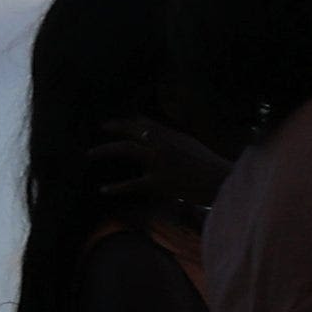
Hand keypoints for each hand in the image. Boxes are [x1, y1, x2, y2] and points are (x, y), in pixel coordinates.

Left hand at [83, 119, 228, 221]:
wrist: (221, 182)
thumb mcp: (190, 146)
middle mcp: (163, 143)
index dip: (127, 121)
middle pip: (131, 130)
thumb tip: (152, 134)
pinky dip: (117, 187)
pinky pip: (133, 184)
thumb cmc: (209, 166)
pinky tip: (104, 189)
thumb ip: (171, 139)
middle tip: (101, 128)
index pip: (144, 122)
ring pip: (126, 150)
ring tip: (90, 153)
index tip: (114, 122)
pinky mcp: (159, 181)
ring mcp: (159, 161)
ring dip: (105, 150)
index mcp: (171, 134)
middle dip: (114, 127)